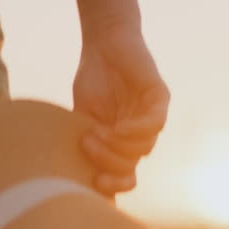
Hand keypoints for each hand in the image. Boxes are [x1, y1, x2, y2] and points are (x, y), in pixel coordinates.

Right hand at [73, 23, 169, 195]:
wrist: (103, 43)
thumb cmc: (93, 79)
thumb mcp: (81, 117)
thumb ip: (83, 143)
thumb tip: (68, 178)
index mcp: (122, 144)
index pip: (124, 176)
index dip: (113, 185)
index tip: (94, 182)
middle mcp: (139, 136)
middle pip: (131, 166)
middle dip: (109, 163)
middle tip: (87, 146)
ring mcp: (151, 118)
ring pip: (143, 149)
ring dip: (118, 146)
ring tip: (95, 132)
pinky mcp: (160, 99)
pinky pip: (154, 125)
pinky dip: (136, 131)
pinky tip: (118, 127)